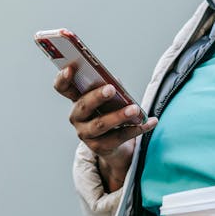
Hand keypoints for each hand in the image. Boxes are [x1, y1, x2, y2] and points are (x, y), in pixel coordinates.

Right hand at [55, 64, 156, 191]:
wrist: (114, 144)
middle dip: (97, 97)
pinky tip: (151, 121)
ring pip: (100, 125)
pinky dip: (138, 128)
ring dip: (118, 116)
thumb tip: (116, 83)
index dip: (63, 78)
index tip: (70, 68)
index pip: (62, 87)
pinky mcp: (100, 147)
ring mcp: (86, 134)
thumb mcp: (109, 98)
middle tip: (111, 89)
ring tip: (135, 109)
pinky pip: (120, 137)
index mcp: (77, 99)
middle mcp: (77, 117)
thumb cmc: (110, 112)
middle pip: (83, 105)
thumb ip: (110, 87)